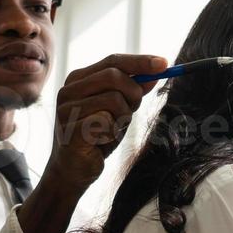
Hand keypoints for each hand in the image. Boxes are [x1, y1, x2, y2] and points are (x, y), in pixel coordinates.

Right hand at [48, 54, 167, 187]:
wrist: (73, 171)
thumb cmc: (96, 138)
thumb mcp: (118, 111)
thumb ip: (132, 91)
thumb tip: (155, 72)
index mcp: (78, 80)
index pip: (112, 61)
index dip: (140, 61)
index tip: (165, 63)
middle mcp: (68, 90)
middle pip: (114, 76)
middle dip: (133, 93)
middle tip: (132, 111)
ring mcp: (66, 110)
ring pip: (113, 99)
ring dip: (122, 118)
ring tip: (111, 130)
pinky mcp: (71, 130)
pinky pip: (107, 122)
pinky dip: (112, 133)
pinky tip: (101, 142)